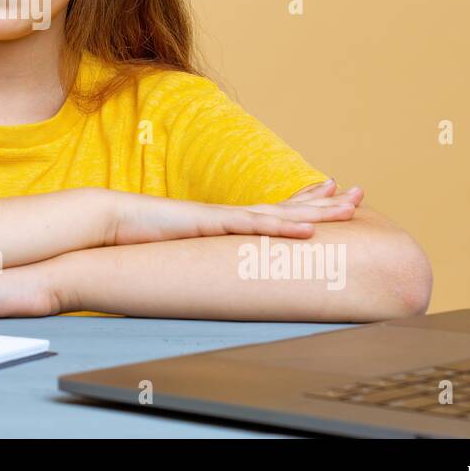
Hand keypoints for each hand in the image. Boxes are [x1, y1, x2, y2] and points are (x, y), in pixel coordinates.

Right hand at [107, 178, 361, 245]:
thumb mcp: (178, 254)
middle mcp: (229, 216)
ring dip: (316, 210)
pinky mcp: (211, 224)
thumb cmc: (139, 240)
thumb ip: (197, 261)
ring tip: (350, 208)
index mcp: (224, 222)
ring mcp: (222, 218)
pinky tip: (307, 228)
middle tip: (359, 194)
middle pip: (285, 206)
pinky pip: (253, 227)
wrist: (109, 223)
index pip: (272, 210)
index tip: (331, 192)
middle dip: (324, 201)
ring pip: (279, 212)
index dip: (303, 202)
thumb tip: (207, 278)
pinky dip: (282, 226)